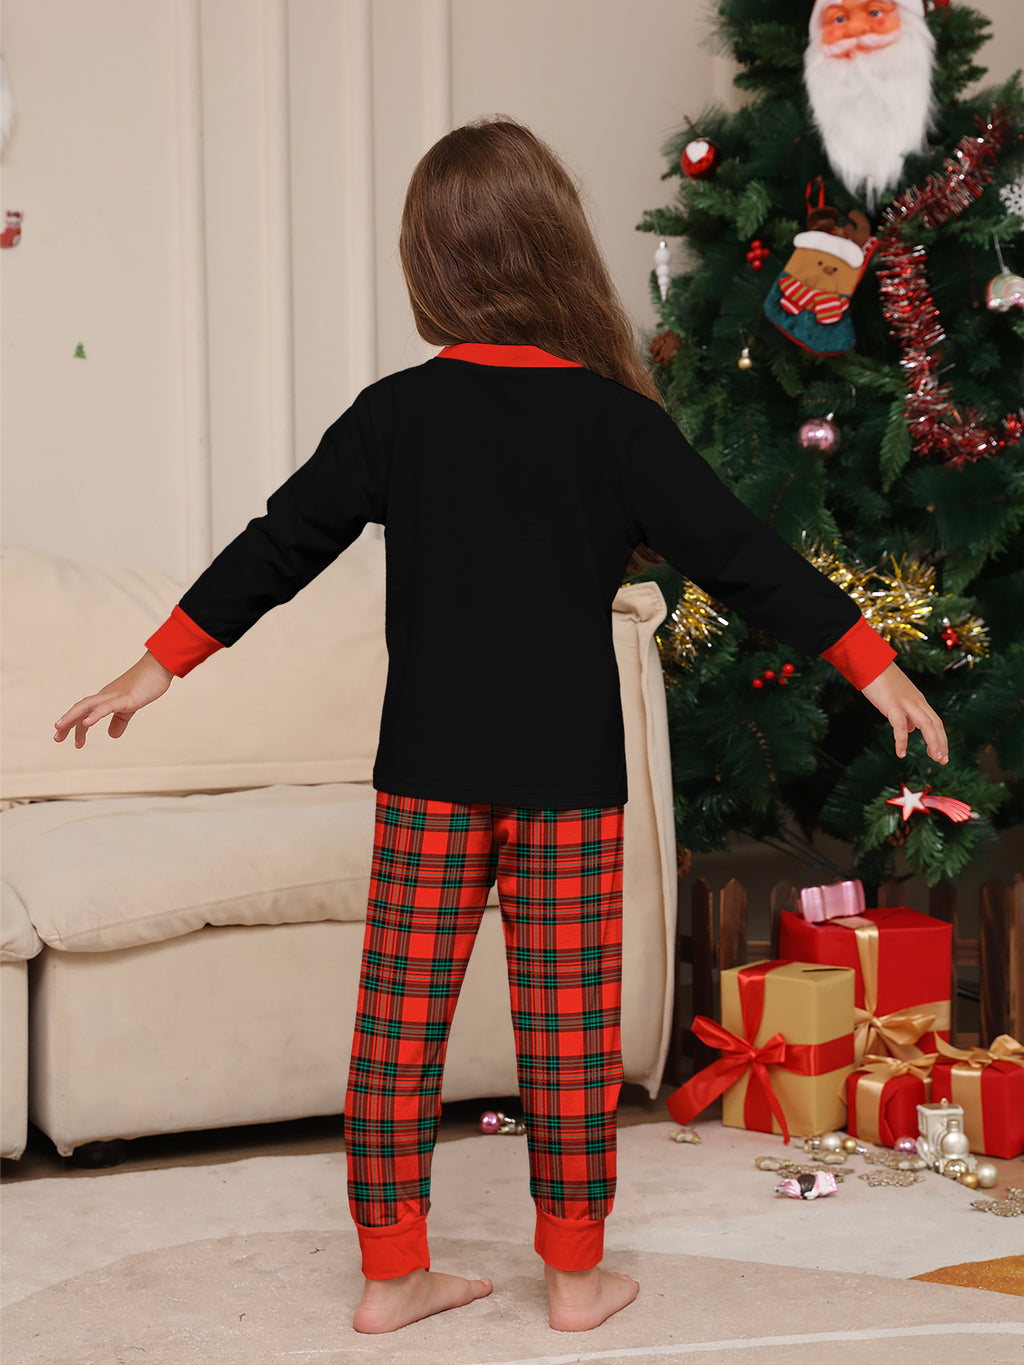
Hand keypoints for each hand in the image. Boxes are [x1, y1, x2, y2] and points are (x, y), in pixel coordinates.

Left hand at [54, 652, 173, 748]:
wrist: (159, 667)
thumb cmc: (147, 684)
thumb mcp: (132, 707)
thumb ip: (120, 720)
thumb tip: (111, 735)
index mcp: (106, 698)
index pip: (85, 712)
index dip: (77, 727)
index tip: (75, 743)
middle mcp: (105, 695)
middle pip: (80, 708)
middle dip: (67, 723)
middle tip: (56, 738)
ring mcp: (114, 696)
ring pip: (87, 705)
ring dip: (72, 717)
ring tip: (60, 728)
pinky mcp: (125, 698)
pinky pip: (106, 707)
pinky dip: (94, 715)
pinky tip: (86, 723)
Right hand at [859, 661, 947, 764]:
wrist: (869, 661)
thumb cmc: (879, 678)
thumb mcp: (896, 697)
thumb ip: (905, 713)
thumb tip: (911, 729)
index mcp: (918, 700)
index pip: (935, 721)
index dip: (941, 738)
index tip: (942, 753)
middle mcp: (916, 701)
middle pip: (935, 724)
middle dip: (941, 743)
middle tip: (943, 760)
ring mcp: (906, 703)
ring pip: (926, 725)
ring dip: (933, 743)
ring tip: (935, 758)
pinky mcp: (892, 705)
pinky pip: (900, 726)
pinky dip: (902, 741)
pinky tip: (900, 753)